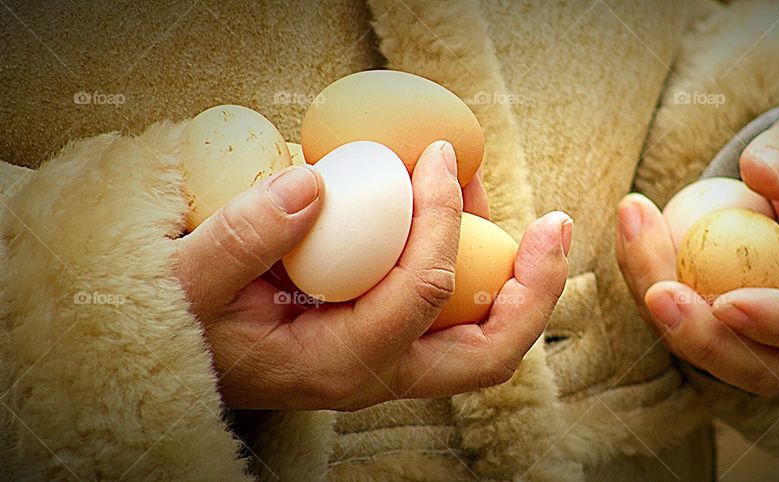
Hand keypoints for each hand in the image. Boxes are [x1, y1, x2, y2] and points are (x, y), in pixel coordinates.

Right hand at [176, 141, 571, 409]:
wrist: (184, 359)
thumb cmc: (189, 327)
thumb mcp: (191, 283)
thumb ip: (241, 236)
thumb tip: (313, 182)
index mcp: (339, 362)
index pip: (421, 292)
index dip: (441, 218)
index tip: (434, 158)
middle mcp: (378, 374)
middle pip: (489, 353)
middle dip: (534, 289)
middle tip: (555, 227)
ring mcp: (391, 363)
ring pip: (483, 341)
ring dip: (517, 279)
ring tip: (525, 216)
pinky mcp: (390, 343)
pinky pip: (456, 319)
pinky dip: (477, 271)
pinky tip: (463, 218)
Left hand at [617, 108, 778, 395]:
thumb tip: (761, 175)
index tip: (728, 304)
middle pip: (760, 367)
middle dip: (703, 340)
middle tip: (658, 293)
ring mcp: (758, 341)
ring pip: (706, 352)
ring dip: (660, 310)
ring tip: (634, 229)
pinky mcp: (711, 331)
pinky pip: (674, 321)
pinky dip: (644, 278)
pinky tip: (631, 223)